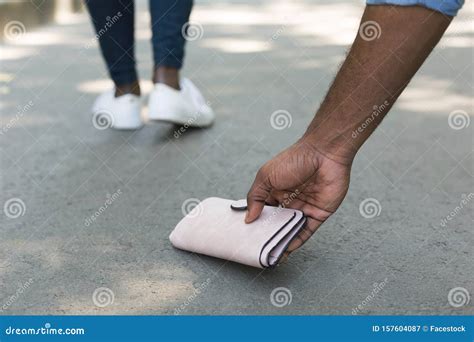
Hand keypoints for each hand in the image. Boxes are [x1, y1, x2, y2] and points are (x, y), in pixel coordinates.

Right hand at [246, 139, 350, 254]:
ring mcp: (304, 208)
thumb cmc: (293, 160)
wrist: (323, 154)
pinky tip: (287, 250)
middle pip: (278, 223)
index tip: (247, 235)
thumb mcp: (266, 176)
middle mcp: (290, 200)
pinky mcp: (319, 213)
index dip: (257, 222)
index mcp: (276, 190)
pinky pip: (306, 230)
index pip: (264, 211)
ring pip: (291, 229)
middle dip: (269, 235)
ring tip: (270, 254)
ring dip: (282, 241)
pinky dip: (296, 240)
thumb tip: (248, 218)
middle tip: (258, 249)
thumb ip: (255, 197)